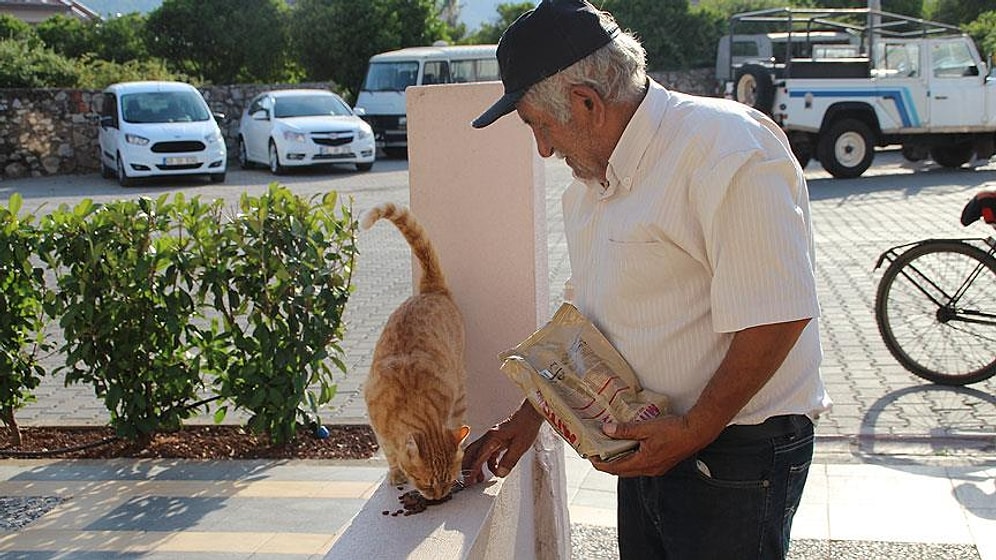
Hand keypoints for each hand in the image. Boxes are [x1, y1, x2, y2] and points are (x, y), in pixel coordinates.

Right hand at [461, 401, 543, 485]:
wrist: (531, 414)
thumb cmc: (526, 426)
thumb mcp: (520, 447)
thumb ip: (509, 461)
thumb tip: (500, 474)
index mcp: (492, 438)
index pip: (478, 457)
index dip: (472, 470)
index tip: (469, 481)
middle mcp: (489, 437)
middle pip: (471, 453)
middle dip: (467, 467)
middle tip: (468, 481)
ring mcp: (492, 438)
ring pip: (478, 453)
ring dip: (477, 466)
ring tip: (480, 479)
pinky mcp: (496, 440)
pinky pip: (487, 453)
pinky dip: (487, 462)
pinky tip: (494, 470)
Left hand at [589, 414, 711, 477]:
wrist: (697, 432)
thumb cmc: (674, 431)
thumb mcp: (646, 428)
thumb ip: (626, 430)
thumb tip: (607, 430)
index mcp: (643, 463)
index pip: (615, 468)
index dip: (600, 464)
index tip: (590, 458)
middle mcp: (649, 469)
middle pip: (622, 470)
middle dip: (608, 464)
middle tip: (597, 454)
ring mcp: (656, 468)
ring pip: (632, 468)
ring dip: (621, 461)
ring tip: (611, 449)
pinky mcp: (662, 463)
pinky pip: (642, 464)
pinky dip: (632, 458)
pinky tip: (631, 447)